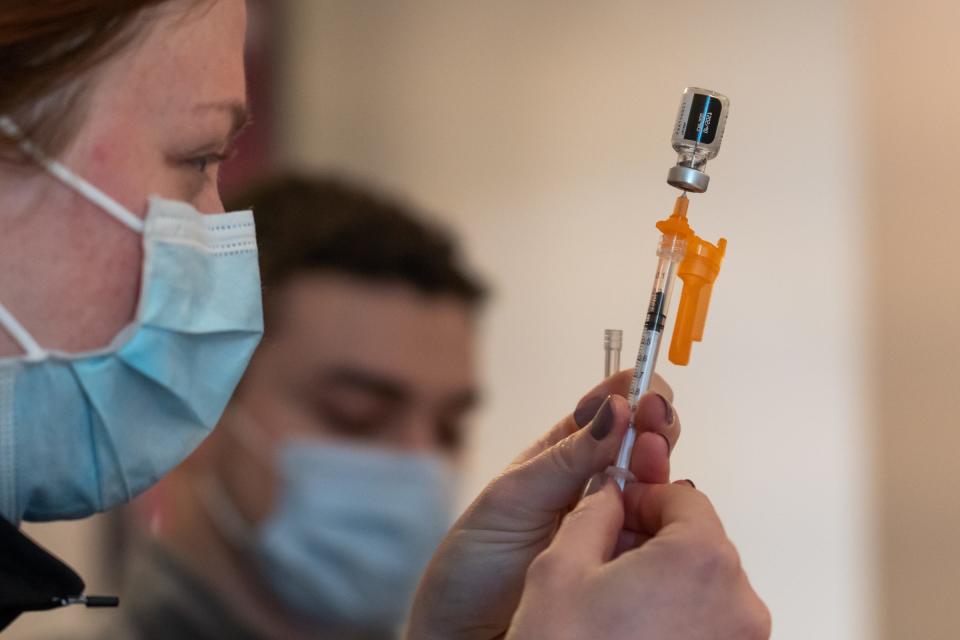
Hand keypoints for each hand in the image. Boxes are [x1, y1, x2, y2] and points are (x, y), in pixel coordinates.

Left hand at [406, 371, 678, 639]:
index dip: (628, 395)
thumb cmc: (472, 567)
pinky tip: (664, 499)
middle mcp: (590, 489)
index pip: (603, 414)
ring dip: (659, 461)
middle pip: (638, 444)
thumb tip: (612, 408)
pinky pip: (655, 531)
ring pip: (653, 484)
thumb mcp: (511, 498)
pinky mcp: (623, 564)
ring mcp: (610, 526)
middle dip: (652, 423)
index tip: (642, 388)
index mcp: (557, 459)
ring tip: (652, 450)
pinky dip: (666, 512)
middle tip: (654, 416)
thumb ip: (565, 457)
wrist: (464, 635)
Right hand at [505, 480, 770, 639]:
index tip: (615, 511)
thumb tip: (608, 491)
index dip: (643, 498)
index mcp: (700, 560)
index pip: (683, 499)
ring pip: (706, 587)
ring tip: (614, 604)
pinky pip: (709, 626)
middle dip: (654, 541)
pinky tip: (632, 632)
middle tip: (605, 558)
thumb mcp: (559, 570)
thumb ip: (592, 514)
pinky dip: (678, 619)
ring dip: (666, 582)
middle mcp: (738, 602)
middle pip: (700, 543)